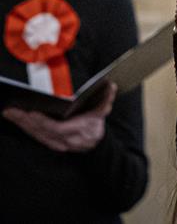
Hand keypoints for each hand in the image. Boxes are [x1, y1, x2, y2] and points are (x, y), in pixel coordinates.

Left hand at [2, 83, 116, 151]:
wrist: (96, 145)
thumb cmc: (96, 125)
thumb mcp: (103, 110)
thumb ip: (106, 98)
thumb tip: (111, 85)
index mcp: (78, 131)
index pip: (57, 128)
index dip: (43, 122)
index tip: (31, 113)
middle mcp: (65, 140)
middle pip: (41, 131)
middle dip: (25, 121)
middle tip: (10, 111)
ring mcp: (56, 143)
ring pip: (36, 135)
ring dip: (21, 125)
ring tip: (10, 113)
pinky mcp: (50, 143)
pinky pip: (36, 137)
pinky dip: (25, 129)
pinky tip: (17, 120)